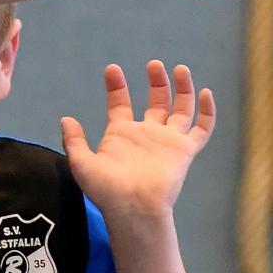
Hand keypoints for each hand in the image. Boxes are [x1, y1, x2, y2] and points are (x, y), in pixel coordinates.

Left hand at [59, 62, 215, 218]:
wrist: (133, 208)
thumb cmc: (107, 190)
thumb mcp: (82, 163)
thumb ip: (74, 141)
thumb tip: (66, 119)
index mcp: (122, 134)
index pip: (121, 103)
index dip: (116, 86)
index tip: (112, 69)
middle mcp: (147, 134)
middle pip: (156, 101)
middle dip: (156, 82)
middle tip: (154, 65)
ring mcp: (168, 141)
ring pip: (181, 109)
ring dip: (182, 89)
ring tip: (180, 69)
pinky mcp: (184, 151)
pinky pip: (202, 129)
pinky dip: (207, 112)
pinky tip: (205, 93)